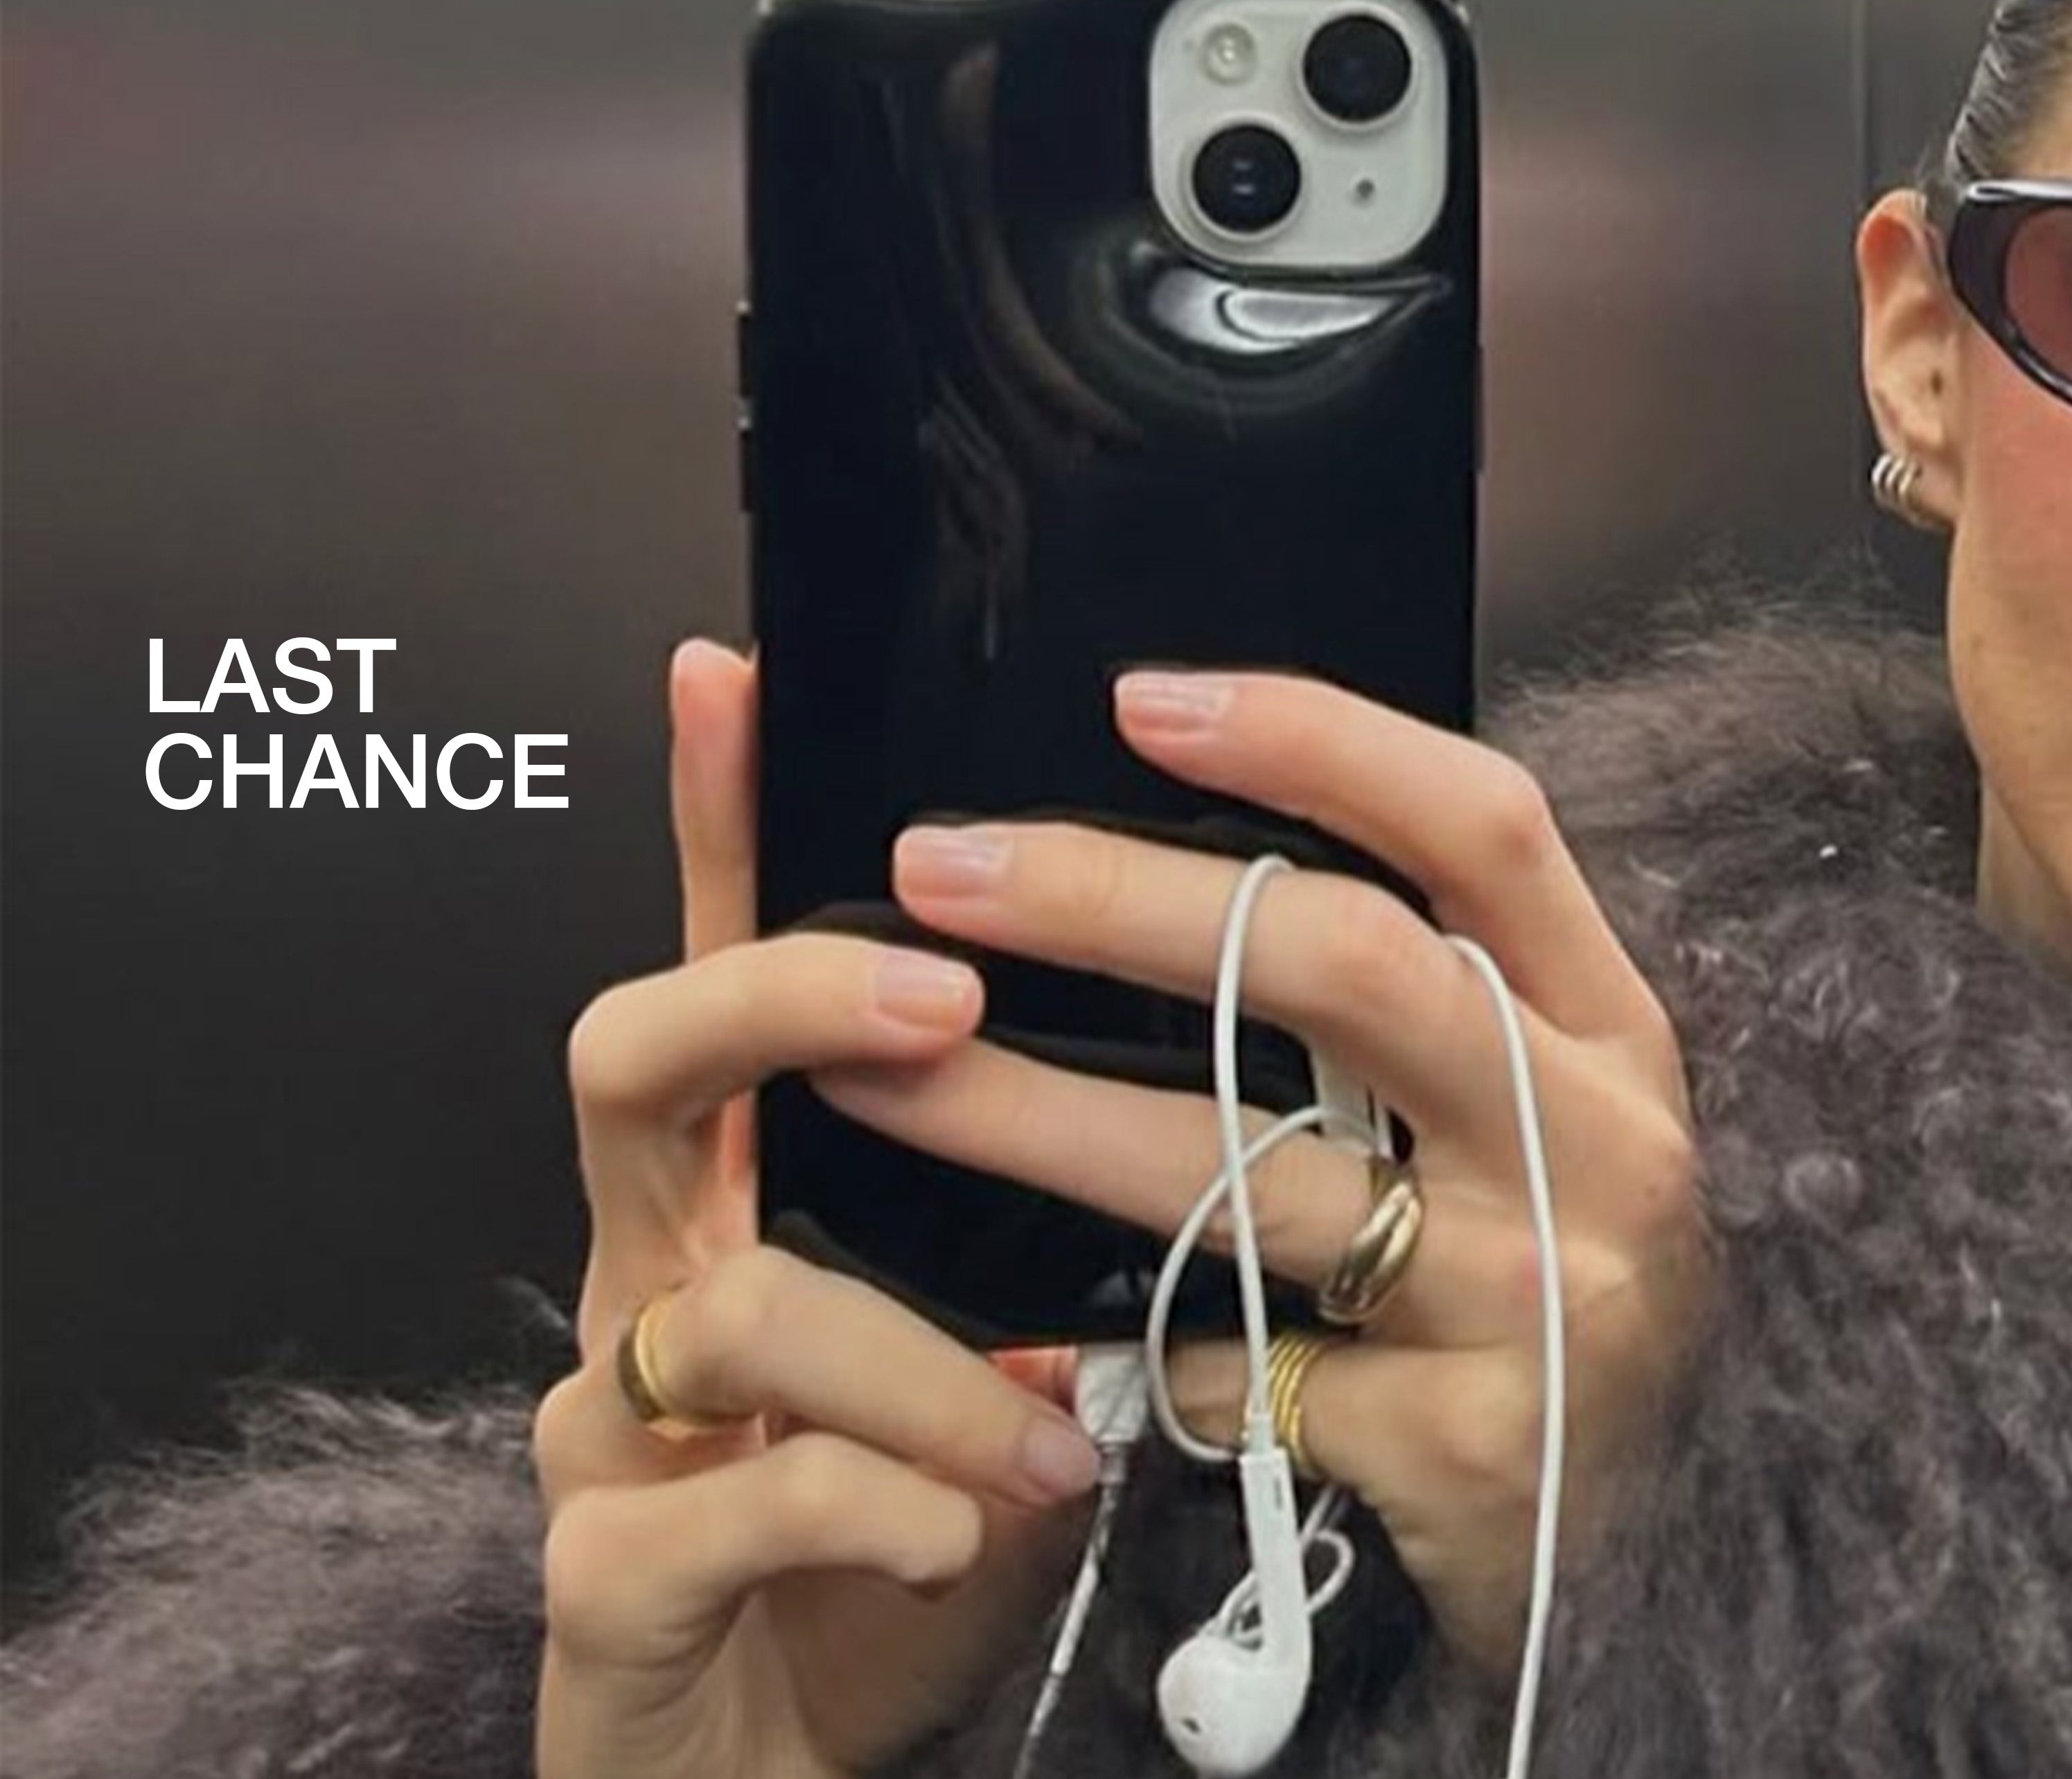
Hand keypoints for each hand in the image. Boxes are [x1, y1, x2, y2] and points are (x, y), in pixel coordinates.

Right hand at [534, 641, 1105, 1778]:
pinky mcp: (607, 1584)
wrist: (794, 1776)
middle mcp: (657, 1283)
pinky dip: (880, 1515)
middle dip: (781, 1000)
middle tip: (940, 1003)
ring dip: (920, 1368)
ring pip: (722, 1308)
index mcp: (756, 1205)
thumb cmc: (921, 1547)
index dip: (718, 821)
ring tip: (1048, 1440)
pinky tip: (971, 1539)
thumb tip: (1200, 1079)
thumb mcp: (1006, 1351)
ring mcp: (609, 1429)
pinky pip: (731, 1506)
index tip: (738, 668)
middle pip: (630, 1062)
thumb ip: (1043, 1221)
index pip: (728, 966)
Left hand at [808, 664, 1709, 1671]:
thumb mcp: (1534, 1125)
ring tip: (875, 1076)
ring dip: (1029, 1119)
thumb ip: (1423, 1004)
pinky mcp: (1466, 1439)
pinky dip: (1146, 1358)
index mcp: (1611, 1031)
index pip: (1485, 826)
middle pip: (1342, 968)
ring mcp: (1539, 1295)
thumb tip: (1189, 847)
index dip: (1321, 742)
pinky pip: (1243, 1372)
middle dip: (1114, 902)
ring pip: (1241, 1177)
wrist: (1630, 1556)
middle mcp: (1597, 1143)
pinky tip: (1066, 1353)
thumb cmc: (1540, 1295)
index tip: (1142, 699)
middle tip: (937, 869)